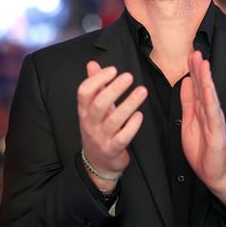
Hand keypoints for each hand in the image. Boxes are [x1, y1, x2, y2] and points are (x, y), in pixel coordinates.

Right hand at [77, 61, 147, 190]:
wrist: (98, 162)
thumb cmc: (98, 129)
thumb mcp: (93, 108)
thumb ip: (94, 86)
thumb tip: (92, 64)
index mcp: (84, 111)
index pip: (84, 92)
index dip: (97, 79)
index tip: (113, 70)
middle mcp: (90, 124)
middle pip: (98, 104)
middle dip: (114, 89)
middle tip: (128, 77)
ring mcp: (101, 138)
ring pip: (113, 120)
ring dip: (128, 104)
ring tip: (141, 91)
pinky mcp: (113, 149)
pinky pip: (122, 137)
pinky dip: (132, 126)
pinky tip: (139, 115)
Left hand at [180, 51, 225, 206]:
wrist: (214, 174)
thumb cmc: (203, 150)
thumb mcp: (189, 122)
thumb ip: (188, 102)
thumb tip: (185, 82)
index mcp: (201, 110)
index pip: (197, 86)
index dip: (194, 71)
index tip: (190, 54)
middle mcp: (210, 112)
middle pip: (204, 87)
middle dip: (200, 69)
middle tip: (195, 52)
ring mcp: (215, 121)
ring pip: (210, 96)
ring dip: (206, 79)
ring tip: (203, 64)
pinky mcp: (218, 132)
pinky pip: (213, 114)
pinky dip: (211, 100)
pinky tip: (208, 88)